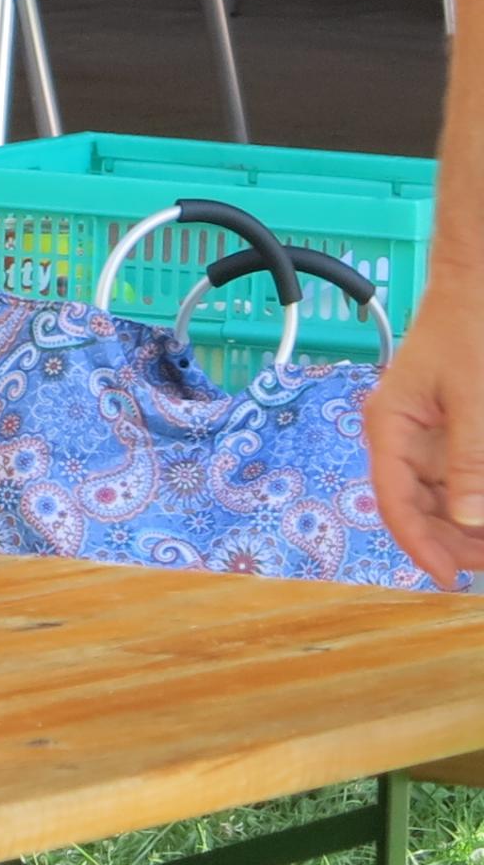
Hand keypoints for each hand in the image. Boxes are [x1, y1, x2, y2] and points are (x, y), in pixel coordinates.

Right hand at [367, 279, 483, 587]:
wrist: (479, 285)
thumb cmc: (471, 329)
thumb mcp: (476, 397)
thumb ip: (472, 460)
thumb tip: (468, 520)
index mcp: (389, 426)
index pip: (394, 501)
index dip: (419, 545)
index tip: (450, 579)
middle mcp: (400, 437)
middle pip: (415, 507)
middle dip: (450, 541)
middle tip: (483, 566)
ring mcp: (425, 436)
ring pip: (438, 499)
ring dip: (463, 526)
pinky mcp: (450, 433)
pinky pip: (456, 479)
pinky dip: (471, 500)